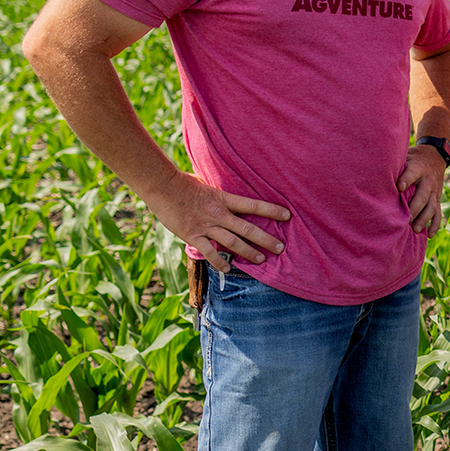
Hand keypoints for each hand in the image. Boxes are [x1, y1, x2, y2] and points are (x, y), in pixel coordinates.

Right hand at [145, 172, 289, 269]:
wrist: (161, 186)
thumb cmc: (184, 183)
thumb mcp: (208, 184)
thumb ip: (221, 194)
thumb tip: (232, 194)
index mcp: (224, 198)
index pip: (253, 205)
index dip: (272, 210)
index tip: (288, 215)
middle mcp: (218, 213)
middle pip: (247, 228)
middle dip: (266, 239)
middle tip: (280, 248)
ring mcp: (206, 225)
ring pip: (232, 242)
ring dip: (248, 252)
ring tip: (261, 260)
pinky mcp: (192, 235)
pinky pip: (209, 252)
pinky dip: (219, 261)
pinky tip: (229, 267)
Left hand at [397, 144, 447, 232]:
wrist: (435, 155)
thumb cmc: (412, 158)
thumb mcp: (405, 155)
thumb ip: (395, 165)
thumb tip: (374, 172)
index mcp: (418, 167)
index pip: (412, 174)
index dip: (406, 180)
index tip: (399, 188)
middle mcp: (428, 180)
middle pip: (423, 195)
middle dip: (415, 208)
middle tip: (406, 220)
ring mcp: (434, 191)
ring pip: (432, 206)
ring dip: (424, 219)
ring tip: (415, 230)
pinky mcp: (438, 198)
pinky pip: (438, 212)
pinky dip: (435, 224)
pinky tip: (429, 235)